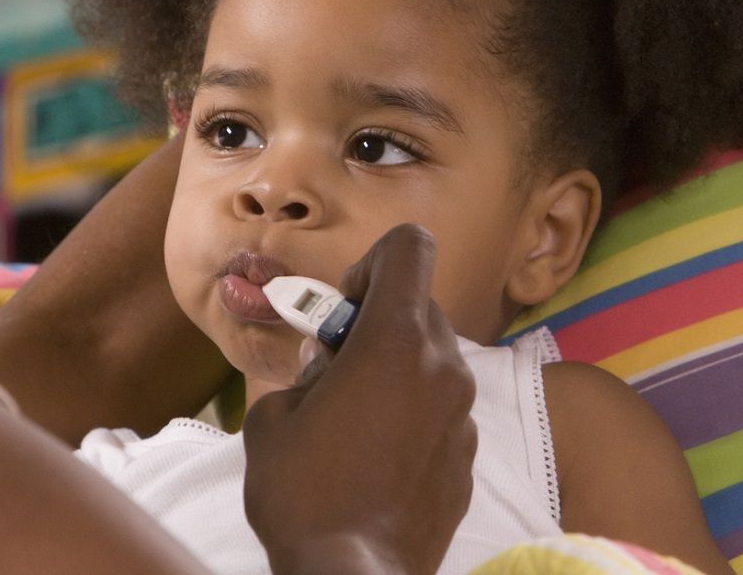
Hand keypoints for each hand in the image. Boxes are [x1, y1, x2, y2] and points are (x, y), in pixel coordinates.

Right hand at [241, 224, 478, 574]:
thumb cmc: (302, 494)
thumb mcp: (274, 416)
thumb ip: (306, 371)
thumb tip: (327, 366)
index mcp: (395, 342)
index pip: (411, 247)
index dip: (372, 262)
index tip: (344, 308)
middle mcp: (443, 369)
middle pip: (419, 306)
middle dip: (376, 323)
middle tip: (335, 368)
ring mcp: (463, 416)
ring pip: (433, 360)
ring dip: (396, 370)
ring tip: (352, 419)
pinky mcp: (468, 458)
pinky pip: (441, 410)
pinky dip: (412, 414)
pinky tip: (375, 458)